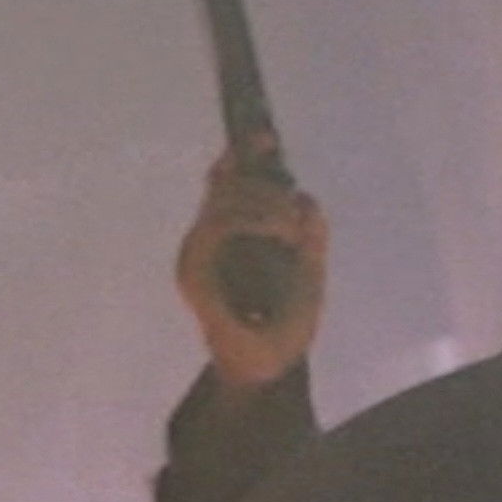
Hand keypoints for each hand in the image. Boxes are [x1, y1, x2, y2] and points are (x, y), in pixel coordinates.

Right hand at [176, 130, 327, 391]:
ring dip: (263, 205)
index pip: (227, 183)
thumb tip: (306, 197)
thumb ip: (309, 234)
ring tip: (288, 230)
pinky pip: (216, 226)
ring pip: (224, 201)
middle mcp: (207, 239)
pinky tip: (278, 232)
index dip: (243, 156)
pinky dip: (250, 221)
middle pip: (227, 184)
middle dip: (265, 186)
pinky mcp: (192, 270)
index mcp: (229, 236)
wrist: (269, 368)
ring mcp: (196, 254)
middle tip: (292, 214)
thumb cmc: (285, 323)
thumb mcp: (309, 271)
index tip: (264, 133)